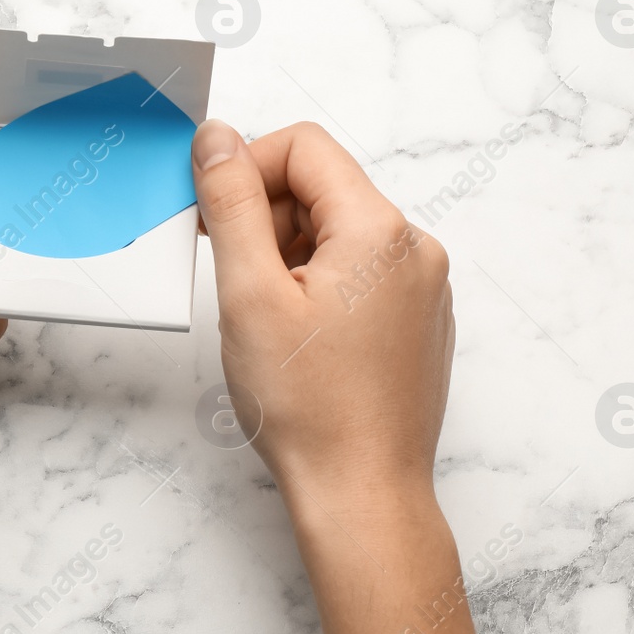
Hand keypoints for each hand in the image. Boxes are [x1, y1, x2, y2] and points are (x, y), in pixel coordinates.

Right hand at [189, 120, 453, 519]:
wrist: (362, 494)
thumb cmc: (309, 409)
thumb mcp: (248, 294)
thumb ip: (231, 204)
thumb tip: (217, 139)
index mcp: (379, 231)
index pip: (304, 147)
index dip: (245, 168)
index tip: (210, 213)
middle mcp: (415, 250)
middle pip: (323, 188)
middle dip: (265, 217)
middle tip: (231, 278)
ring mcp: (424, 288)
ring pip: (338, 232)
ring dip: (288, 254)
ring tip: (265, 319)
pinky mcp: (418, 321)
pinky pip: (360, 273)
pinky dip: (317, 285)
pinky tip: (296, 339)